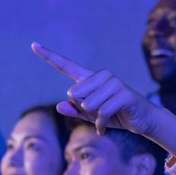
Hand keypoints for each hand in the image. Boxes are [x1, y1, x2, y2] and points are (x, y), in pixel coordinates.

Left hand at [32, 43, 175, 154]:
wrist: (142, 121)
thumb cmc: (116, 116)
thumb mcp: (90, 116)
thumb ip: (75, 111)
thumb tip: (59, 106)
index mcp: (90, 78)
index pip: (66, 66)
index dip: (49, 56)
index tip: (34, 45)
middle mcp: (102, 76)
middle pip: (75, 94)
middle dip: (84, 110)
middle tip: (98, 114)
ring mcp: (114, 83)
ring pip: (88, 104)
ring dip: (94, 118)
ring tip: (105, 119)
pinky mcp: (123, 93)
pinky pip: (102, 112)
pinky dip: (101, 125)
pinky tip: (104, 129)